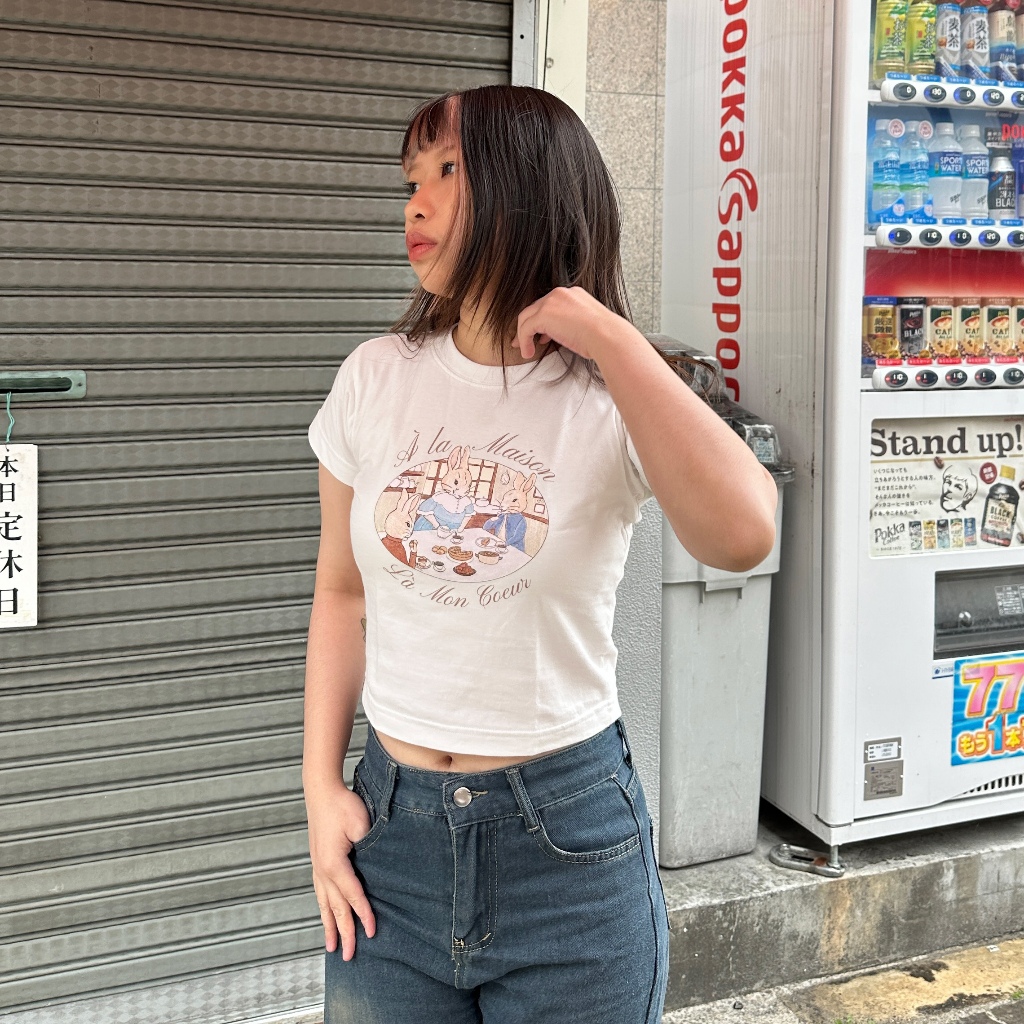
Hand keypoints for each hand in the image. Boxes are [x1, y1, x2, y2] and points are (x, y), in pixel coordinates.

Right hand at [305, 778, 376, 958]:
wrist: (322, 791)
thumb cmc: (343, 804)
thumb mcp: (361, 824)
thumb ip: (369, 847)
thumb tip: (378, 867)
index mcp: (334, 864)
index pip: (352, 896)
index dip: (364, 915)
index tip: (373, 932)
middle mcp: (323, 870)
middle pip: (335, 908)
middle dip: (344, 932)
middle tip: (350, 956)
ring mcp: (318, 867)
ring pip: (324, 904)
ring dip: (330, 926)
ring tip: (331, 947)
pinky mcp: (318, 862)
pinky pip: (320, 893)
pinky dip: (323, 909)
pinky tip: (325, 916)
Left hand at [514, 286, 636, 360]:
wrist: (607, 335)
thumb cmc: (603, 336)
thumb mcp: (589, 324)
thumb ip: (573, 323)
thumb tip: (565, 334)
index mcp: (573, 294)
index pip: (550, 304)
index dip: (543, 321)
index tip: (542, 336)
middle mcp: (560, 294)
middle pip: (535, 308)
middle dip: (527, 326)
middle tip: (523, 342)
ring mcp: (550, 302)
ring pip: (526, 317)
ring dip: (523, 335)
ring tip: (525, 350)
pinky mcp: (543, 315)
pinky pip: (525, 328)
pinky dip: (523, 341)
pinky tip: (528, 353)